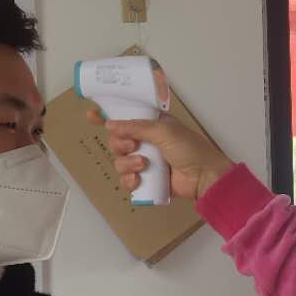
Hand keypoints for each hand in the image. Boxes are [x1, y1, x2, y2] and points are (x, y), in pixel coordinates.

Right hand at [88, 108, 233, 201]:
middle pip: (116, 140)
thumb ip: (136, 127)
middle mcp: (146, 141)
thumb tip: (110, 124)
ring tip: (142, 165)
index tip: (91, 115)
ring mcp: (145, 161)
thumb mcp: (164, 131)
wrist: (204, 177)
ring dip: (127, 163)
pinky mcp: (146, 180)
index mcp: (151, 124)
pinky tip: (138, 180)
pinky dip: (129, 180)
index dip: (107, 115)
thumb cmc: (190, 149)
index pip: (125, 116)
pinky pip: (126, 179)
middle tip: (132, 145)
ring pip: (119, 161)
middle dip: (120, 143)